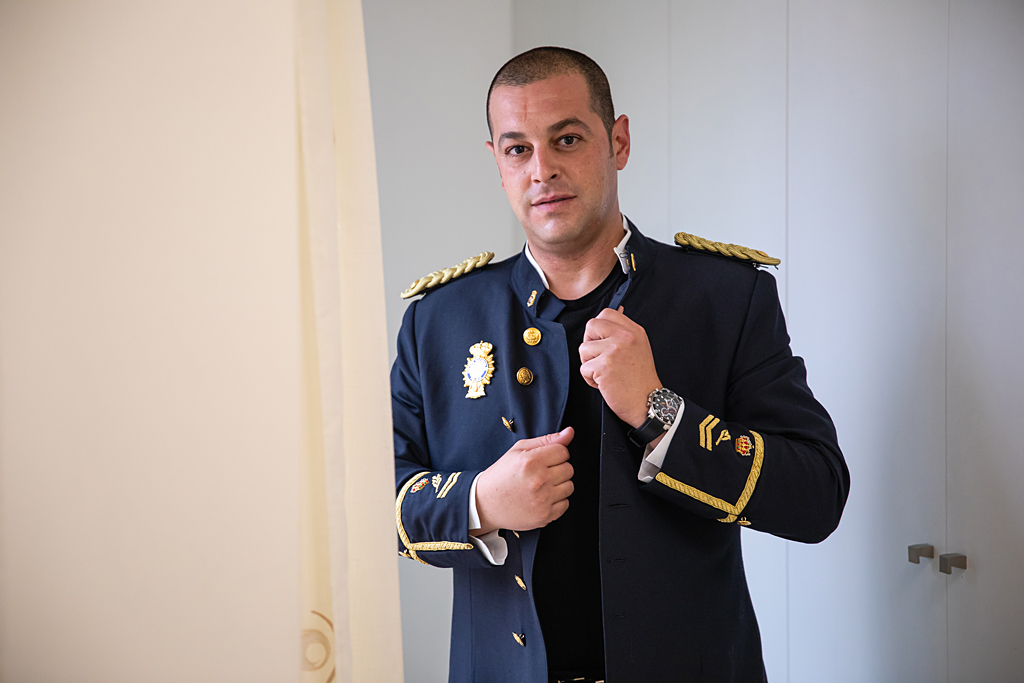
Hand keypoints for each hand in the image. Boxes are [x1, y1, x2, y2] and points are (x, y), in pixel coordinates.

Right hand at [472, 427, 574, 534]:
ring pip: (569, 486)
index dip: (555, 454)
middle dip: (558, 469)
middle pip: (569, 469)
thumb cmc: (502, 475)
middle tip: (541, 473)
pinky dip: (556, 501)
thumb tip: (569, 432)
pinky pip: (565, 504)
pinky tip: (542, 498)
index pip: (563, 451)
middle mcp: (538, 480)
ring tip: (541, 486)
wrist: (485, 503)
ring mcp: (542, 500)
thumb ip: (546, 440)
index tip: (546, 459)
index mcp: (531, 461)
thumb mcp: (518, 450)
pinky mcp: (545, 516)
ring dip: (559, 485)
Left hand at [579, 306, 660, 427]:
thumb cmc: (640, 380)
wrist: (649, 403)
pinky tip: (605, 383)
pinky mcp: (604, 366)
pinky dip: (590, 379)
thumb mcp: (639, 347)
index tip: (603, 343)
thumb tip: (607, 317)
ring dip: (589, 364)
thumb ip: (623, 332)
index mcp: (634, 330)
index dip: (599, 328)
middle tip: (600, 358)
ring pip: (583, 349)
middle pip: (591, 325)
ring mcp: (614, 350)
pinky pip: (583, 368)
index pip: (607, 313)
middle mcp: (625, 337)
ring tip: (606, 373)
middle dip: (589, 343)